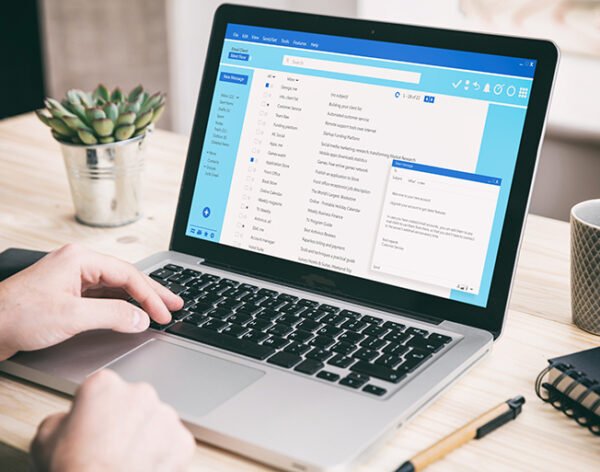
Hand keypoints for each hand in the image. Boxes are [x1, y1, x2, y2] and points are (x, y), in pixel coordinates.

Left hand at [0, 244, 182, 359]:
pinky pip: (102, 297)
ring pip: (115, 288)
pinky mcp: (67, 295)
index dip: (150, 296)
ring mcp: (72, 280)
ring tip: (160, 309)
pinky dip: (120, 306)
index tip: (164, 313)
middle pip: (125, 277)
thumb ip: (112, 316)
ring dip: (137, 300)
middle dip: (152, 292)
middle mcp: (78, 265)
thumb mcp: (72, 316)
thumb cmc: (16, 316)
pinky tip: (131, 314)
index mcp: (80, 260)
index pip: (127, 275)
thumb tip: (140, 318)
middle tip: (175, 304)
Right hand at [31, 369, 195, 471]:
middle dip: (126, 421)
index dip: (96, 410)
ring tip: (127, 460)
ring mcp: (165, 416)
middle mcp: (140, 393)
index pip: (103, 390)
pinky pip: (174, 444)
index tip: (93, 425)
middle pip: (134, 403)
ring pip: (156, 422)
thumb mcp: (45, 437)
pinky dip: (164, 455)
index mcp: (105, 385)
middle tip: (110, 446)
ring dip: (146, 437)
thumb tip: (71, 421)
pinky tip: (144, 466)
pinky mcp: (182, 440)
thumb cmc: (73, 469)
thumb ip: (64, 417)